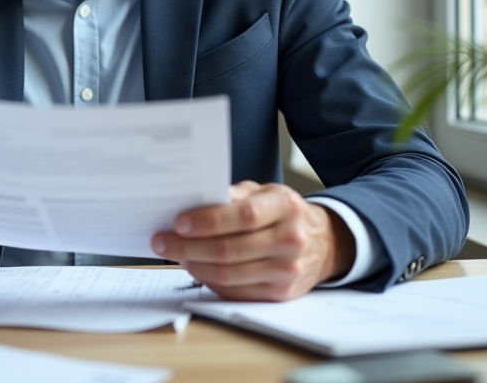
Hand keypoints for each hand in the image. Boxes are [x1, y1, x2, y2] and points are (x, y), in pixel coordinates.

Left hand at [150, 181, 353, 300]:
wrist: (324, 242)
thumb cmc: (284, 213)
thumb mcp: (266, 192)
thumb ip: (234, 194)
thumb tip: (196, 200)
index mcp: (285, 207)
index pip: (242, 216)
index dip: (207, 221)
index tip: (178, 223)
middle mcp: (290, 239)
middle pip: (229, 250)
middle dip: (188, 246)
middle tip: (162, 241)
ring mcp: (287, 270)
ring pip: (228, 274)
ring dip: (194, 265)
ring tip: (176, 254)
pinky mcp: (281, 293)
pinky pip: (235, 290)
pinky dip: (209, 281)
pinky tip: (196, 268)